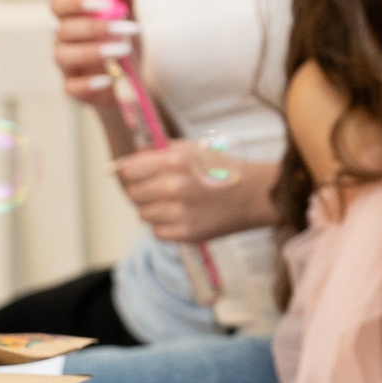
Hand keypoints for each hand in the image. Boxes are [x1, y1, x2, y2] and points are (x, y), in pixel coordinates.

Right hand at [49, 0, 136, 101]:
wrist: (136, 81)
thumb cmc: (127, 42)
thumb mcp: (133, 18)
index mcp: (75, 17)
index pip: (58, 4)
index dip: (75, 1)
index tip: (103, 3)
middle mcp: (65, 39)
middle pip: (63, 28)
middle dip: (95, 27)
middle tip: (127, 28)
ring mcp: (67, 64)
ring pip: (62, 55)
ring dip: (94, 50)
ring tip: (124, 49)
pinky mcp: (74, 88)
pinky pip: (71, 87)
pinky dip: (88, 83)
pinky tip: (108, 79)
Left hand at [111, 144, 270, 242]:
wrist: (257, 194)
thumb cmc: (223, 168)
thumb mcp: (192, 149)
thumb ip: (158, 153)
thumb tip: (124, 164)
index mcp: (175, 161)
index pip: (129, 170)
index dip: (131, 172)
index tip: (137, 174)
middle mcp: (175, 187)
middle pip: (133, 194)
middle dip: (143, 190)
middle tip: (161, 189)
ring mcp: (179, 213)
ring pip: (143, 215)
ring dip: (154, 209)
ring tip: (176, 203)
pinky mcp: (186, 233)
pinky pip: (157, 232)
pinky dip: (166, 226)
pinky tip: (184, 216)